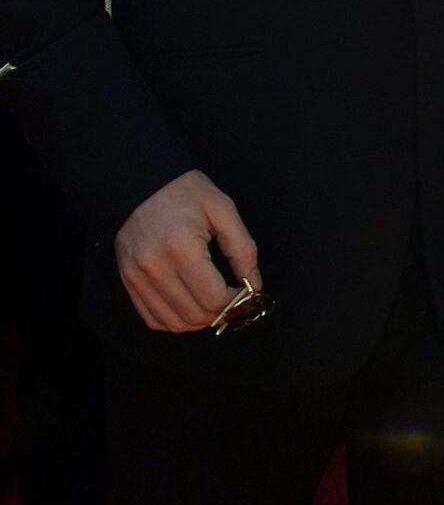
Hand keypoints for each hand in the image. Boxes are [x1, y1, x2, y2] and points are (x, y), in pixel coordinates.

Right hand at [114, 169, 261, 331]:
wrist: (142, 182)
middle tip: (231, 297)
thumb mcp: (222, 209)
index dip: (236, 301)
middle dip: (220, 312)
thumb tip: (254, 285)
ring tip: (211, 302)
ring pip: (174, 323)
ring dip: (199, 320)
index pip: (214, 298)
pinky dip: (175, 320)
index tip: (244, 291)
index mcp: (182, 246)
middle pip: (195, 315)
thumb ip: (242, 249)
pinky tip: (189, 304)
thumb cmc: (185, 192)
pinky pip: (153, 319)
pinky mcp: (128, 282)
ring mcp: (138, 277)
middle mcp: (156, 267)